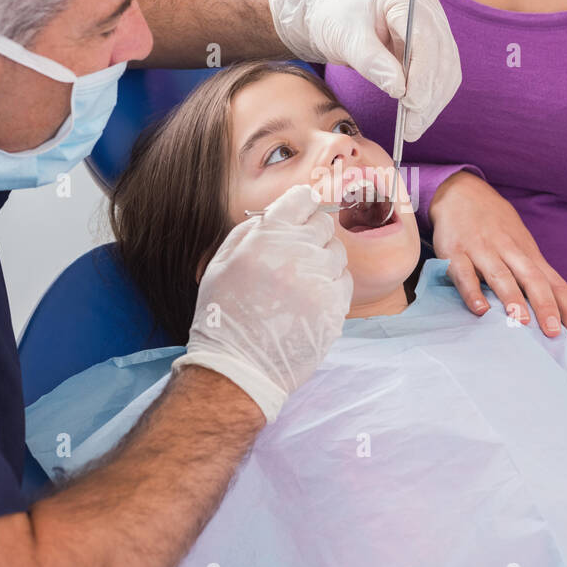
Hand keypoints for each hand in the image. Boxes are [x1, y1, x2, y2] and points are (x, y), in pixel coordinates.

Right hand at [172, 184, 352, 423]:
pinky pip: (345, 281)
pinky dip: (331, 286)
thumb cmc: (225, 314)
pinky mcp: (336, 307)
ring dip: (322, 261)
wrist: (239, 366)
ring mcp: (321, 281)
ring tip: (298, 284)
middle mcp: (299, 253)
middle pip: (323, 225)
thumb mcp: (221, 262)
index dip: (300, 206)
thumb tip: (277, 214)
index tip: (299, 214)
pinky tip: (310, 300)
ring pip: (337, 253)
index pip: (301, 199)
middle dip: (310, 235)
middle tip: (293, 257)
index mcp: (268, 237)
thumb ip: (251, 231)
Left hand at [267, 0, 460, 140]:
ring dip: (433, 102)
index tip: (412, 104)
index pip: (424, 37)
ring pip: (447, 69)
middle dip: (429, 95)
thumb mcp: (347, 40)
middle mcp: (426, 7)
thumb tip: (399, 89)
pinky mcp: (434, 46)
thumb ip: (372, 61)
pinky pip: (442, 76)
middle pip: (441, 55)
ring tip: (413, 129)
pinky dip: (432, 99)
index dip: (422, 73)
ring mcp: (434, 26)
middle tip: (412, 127)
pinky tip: (418, 118)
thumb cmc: (337, 22)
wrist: (335, 20)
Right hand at [429, 170, 566, 338]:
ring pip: (500, 276)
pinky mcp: (455, 252)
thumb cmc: (496, 226)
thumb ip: (534, 275)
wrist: (462, 191)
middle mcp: (510, 252)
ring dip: (512, 298)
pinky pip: (464, 273)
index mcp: (528, 255)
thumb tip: (557, 311)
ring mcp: (482, 251)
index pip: (555, 284)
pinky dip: (472, 291)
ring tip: (521, 322)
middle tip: (553, 332)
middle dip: (545, 306)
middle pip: (533, 280)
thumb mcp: (521, 245)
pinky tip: (480, 309)